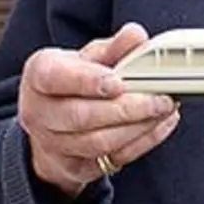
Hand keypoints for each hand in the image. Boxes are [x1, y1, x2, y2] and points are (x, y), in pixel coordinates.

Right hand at [17, 22, 180, 197]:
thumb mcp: (88, 58)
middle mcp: (39, 113)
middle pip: (81, 116)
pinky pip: (113, 159)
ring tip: (164, 108)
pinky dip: (143, 141)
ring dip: (138, 126)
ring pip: (98, 142)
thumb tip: (136, 35)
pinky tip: (162, 124)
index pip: (55, 78)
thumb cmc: (72, 82)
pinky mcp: (76, 168)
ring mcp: (54, 145)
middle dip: (126, 108)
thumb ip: (114, 47)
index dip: (87, 81)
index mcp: (39, 77)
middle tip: (159, 97)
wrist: (53, 124)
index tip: (118, 82)